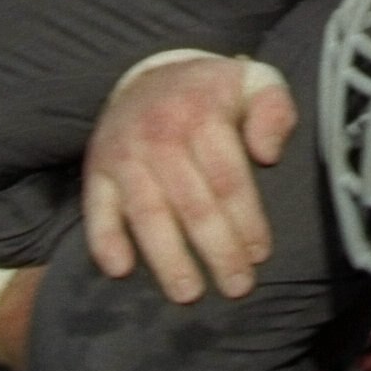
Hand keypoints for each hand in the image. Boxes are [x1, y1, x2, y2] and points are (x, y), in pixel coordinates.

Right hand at [83, 56, 299, 303]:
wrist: (150, 76)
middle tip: (238, 287)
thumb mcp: (255, 82)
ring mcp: (124, 153)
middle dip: (217, 250)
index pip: (227, 177)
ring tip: (188, 294)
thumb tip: (267, 154)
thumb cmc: (214, 93)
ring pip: (148, 212)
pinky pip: (96, 208)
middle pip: (192, 203)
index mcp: (202, 113)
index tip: (260, 255)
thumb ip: (274, 110)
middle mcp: (159, 134)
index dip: (246, 220)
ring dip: (167, 258)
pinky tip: (120, 270)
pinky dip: (104, 240)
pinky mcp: (97, 169)